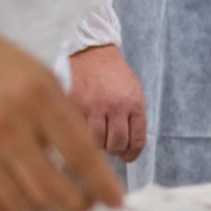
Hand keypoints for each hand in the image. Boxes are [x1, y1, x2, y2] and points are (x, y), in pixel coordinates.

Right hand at [0, 14, 124, 210]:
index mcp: (38, 97)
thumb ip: (64, 113)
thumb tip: (92, 158)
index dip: (102, 185)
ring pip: (23, 204)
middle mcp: (8, 125)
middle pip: (54, 189)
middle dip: (78, 205)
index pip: (82, 154)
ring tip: (54, 201)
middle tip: (86, 205)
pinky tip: (22, 202)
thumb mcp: (38, 74)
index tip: (116, 202)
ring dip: (45, 210)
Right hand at [66, 44, 146, 162]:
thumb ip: (134, 117)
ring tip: (96, 138)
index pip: (137, 139)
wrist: (92, 53)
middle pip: (117, 145)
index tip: (127, 157)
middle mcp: (115, 106)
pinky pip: (77, 131)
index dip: (132, 154)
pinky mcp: (73, 105)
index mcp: (134, 103)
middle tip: (110, 147)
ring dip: (96, 146)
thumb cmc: (114, 75)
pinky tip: (81, 130)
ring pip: (96, 143)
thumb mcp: (133, 92)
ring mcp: (93, 106)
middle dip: (114, 151)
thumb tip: (130, 148)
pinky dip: (79, 135)